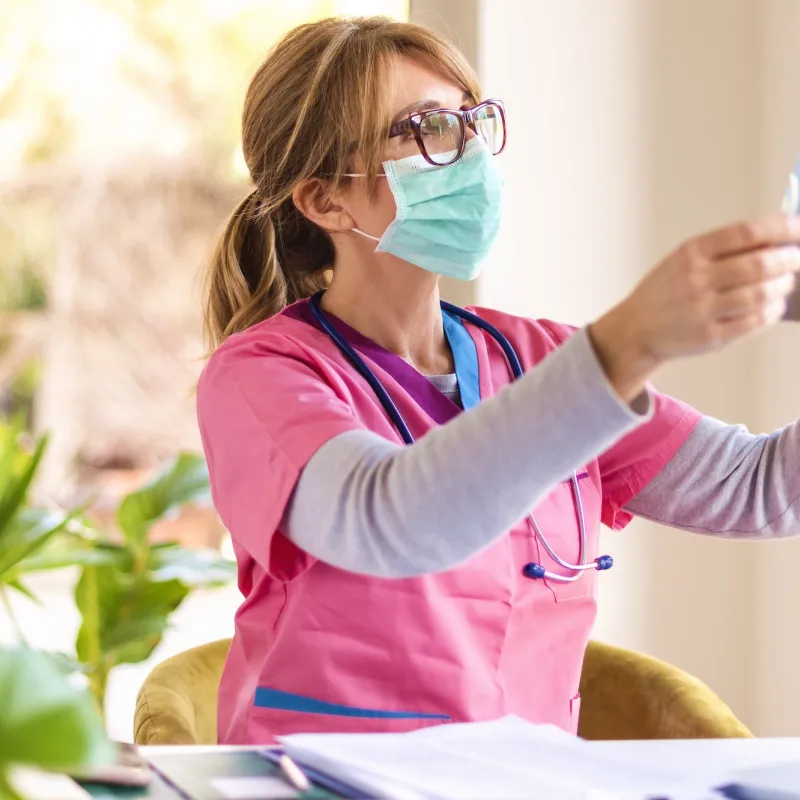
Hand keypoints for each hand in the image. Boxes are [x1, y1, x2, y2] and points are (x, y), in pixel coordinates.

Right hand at [590, 215, 799, 401]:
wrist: (635, 330)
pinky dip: (771, 312)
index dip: (780, 229)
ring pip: (761, 294)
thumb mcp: (682, 260)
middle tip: (798, 260)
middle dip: (789, 259)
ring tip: (785, 282)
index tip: (799, 228)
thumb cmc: (664, 292)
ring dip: (782, 286)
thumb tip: (775, 241)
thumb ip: (721, 250)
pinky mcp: (710, 336)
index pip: (746, 233)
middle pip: (759, 264)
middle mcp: (696, 280)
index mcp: (690, 254)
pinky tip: (773, 306)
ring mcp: (703, 310)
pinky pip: (754, 321)